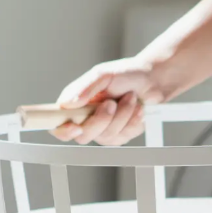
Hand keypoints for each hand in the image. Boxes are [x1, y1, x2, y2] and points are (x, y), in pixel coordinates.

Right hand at [53, 57, 167, 144]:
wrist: (152, 80)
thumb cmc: (126, 74)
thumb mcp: (103, 75)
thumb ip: (84, 89)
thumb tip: (67, 104)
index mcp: (75, 103)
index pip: (58, 124)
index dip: (63, 130)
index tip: (75, 126)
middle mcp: (86, 118)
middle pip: (84, 136)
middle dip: (102, 120)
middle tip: (112, 103)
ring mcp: (102, 129)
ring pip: (106, 137)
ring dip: (122, 117)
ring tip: (130, 99)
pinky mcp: (118, 135)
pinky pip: (122, 138)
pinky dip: (132, 122)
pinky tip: (137, 109)